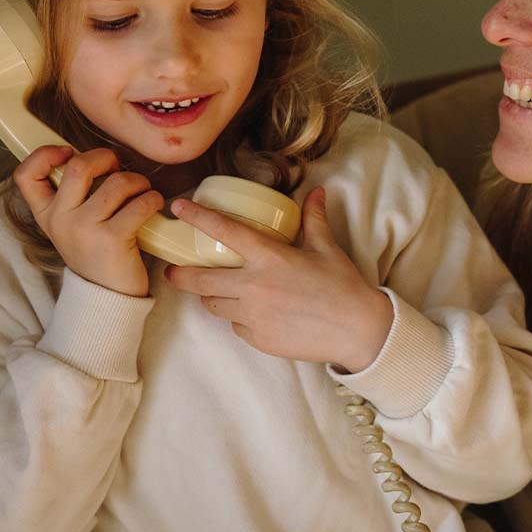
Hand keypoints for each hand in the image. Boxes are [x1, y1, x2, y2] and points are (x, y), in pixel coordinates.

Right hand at [13, 145, 163, 296]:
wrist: (107, 297)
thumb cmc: (95, 253)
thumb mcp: (71, 226)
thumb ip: (72, 195)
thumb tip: (96, 158)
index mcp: (46, 214)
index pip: (25, 175)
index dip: (44, 154)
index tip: (68, 152)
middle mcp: (60, 220)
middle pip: (78, 166)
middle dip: (105, 158)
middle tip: (117, 169)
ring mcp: (84, 229)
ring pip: (117, 182)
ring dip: (137, 182)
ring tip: (141, 193)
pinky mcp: (112, 239)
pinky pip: (140, 203)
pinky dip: (152, 199)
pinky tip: (152, 205)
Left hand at [164, 186, 393, 369]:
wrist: (359, 332)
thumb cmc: (344, 287)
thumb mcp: (327, 248)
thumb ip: (314, 219)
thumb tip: (316, 192)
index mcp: (270, 258)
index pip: (224, 231)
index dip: (197, 217)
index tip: (179, 208)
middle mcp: (255, 287)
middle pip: (201, 280)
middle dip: (180, 274)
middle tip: (173, 270)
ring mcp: (254, 316)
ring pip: (214, 305)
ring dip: (212, 296)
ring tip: (217, 290)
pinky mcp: (259, 339)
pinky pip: (237, 326)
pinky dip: (239, 318)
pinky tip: (254, 313)